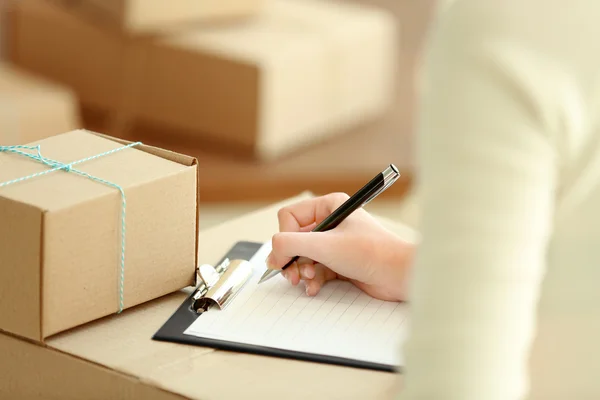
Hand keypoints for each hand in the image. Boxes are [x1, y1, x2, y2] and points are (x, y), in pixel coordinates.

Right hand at [266, 193, 413, 300]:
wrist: (399, 275)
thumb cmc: (372, 252)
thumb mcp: (324, 245)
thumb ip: (289, 245)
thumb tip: (271, 254)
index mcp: (329, 206)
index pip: (289, 217)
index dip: (285, 237)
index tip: (286, 256)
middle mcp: (330, 222)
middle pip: (293, 239)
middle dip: (292, 259)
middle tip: (294, 274)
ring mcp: (334, 243)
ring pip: (302, 257)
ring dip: (301, 271)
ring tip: (308, 280)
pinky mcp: (339, 262)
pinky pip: (314, 270)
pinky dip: (311, 280)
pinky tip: (315, 288)